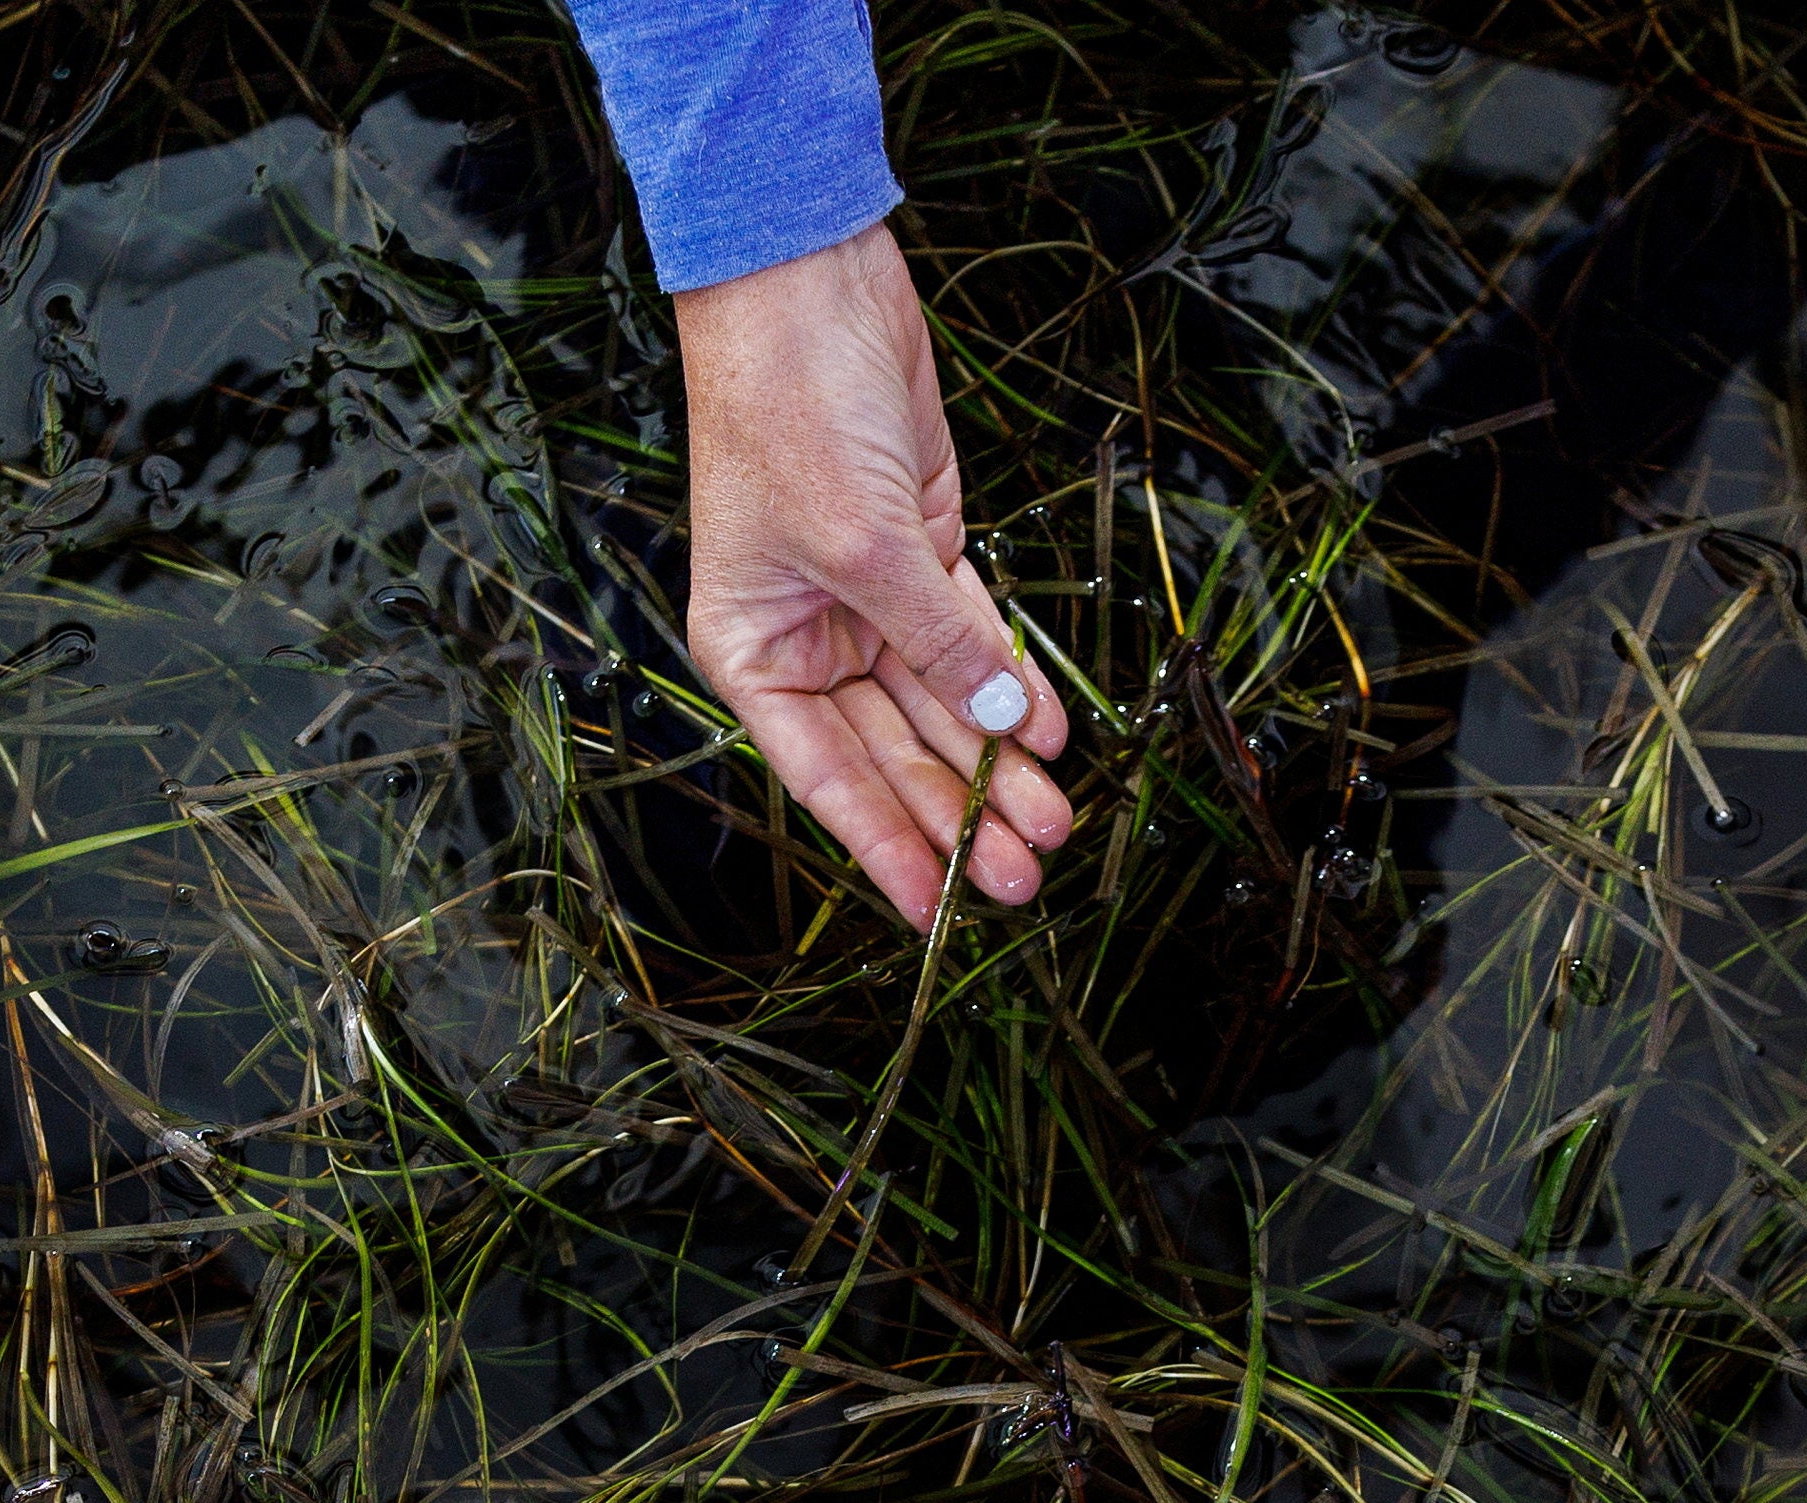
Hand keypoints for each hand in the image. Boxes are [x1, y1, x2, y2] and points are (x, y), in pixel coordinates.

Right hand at [669, 222, 1075, 925]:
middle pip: (893, 752)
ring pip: (940, 704)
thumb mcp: (866, 546)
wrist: (807, 283)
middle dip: (959, 812)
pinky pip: (970, 640)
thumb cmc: (788, 409)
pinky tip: (1048, 734)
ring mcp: (867, 595)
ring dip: (996, 762)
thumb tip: (1005, 726)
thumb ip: (941, 645)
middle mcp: (807, 635)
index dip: (885, 848)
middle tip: (1023, 877)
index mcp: (753, 650)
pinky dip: (1009, 683)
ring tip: (1053, 823)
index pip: (827, 777)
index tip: (936, 914)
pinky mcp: (920, 549)